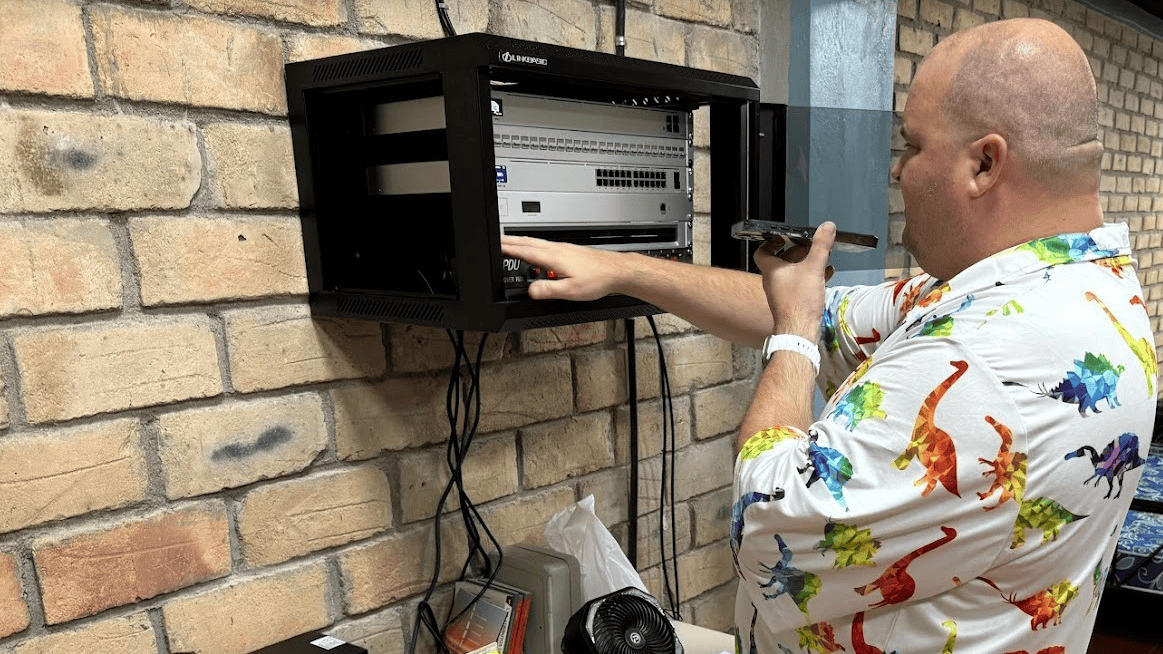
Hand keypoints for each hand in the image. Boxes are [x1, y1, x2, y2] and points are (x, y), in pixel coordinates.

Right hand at [500, 235, 626, 300]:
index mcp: (553, 257)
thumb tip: (531, 291)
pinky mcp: (569, 250)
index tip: (495, 246)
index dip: (508, 249)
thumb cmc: (598, 279)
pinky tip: (536, 251)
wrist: (616, 270)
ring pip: (536, 242)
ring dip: (520, 241)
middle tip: (497, 240)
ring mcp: (563, 248)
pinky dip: (533, 245)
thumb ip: (549, 291)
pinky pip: (545, 245)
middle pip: (527, 242)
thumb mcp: (571, 291)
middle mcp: (557, 249)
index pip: (524, 251)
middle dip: (510, 241)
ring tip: (510, 242)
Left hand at [753, 222, 835, 339]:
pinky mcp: (790, 302)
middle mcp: (773, 281)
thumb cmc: (799, 303)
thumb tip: (826, 228)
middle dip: (797, 251)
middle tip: (809, 245)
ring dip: (806, 264)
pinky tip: (825, 275)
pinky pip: (799, 284)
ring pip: (792, 273)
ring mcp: (781, 292)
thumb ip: (821, 246)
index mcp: (771, 270)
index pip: (762, 251)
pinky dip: (810, 277)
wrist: (799, 330)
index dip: (771, 242)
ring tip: (820, 258)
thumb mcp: (813, 268)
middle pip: (782, 260)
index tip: (782, 237)